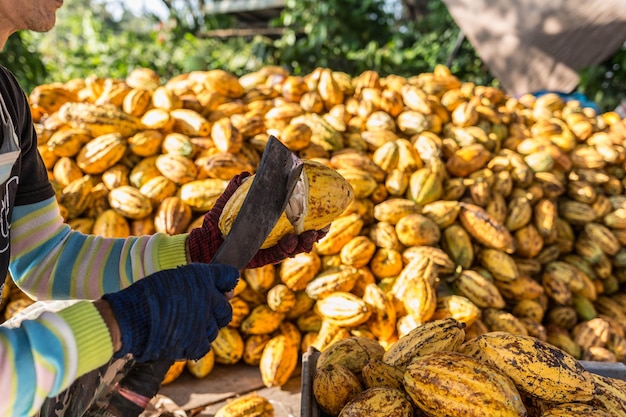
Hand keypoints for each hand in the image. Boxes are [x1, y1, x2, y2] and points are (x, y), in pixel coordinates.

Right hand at [101, 263, 238, 361]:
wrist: (128, 319)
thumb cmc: (144, 296)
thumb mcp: (171, 278)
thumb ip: (195, 283)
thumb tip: (222, 293)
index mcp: (202, 276)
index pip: (230, 276)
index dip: (226, 283)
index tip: (221, 289)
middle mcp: (208, 297)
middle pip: (226, 309)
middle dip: (216, 312)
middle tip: (200, 314)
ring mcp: (204, 321)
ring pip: (214, 329)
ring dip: (203, 330)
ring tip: (183, 327)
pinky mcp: (195, 343)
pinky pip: (203, 347)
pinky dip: (193, 345)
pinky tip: (179, 339)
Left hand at [187, 172, 328, 268]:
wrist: (204, 241)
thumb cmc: (218, 220)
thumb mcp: (229, 200)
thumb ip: (237, 187)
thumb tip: (245, 173)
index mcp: (272, 221)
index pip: (297, 219)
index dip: (313, 218)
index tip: (326, 215)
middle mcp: (274, 236)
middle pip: (302, 236)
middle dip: (315, 233)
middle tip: (323, 229)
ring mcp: (269, 248)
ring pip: (294, 248)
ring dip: (305, 242)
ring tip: (311, 237)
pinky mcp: (261, 258)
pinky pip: (278, 255)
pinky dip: (287, 249)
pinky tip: (292, 243)